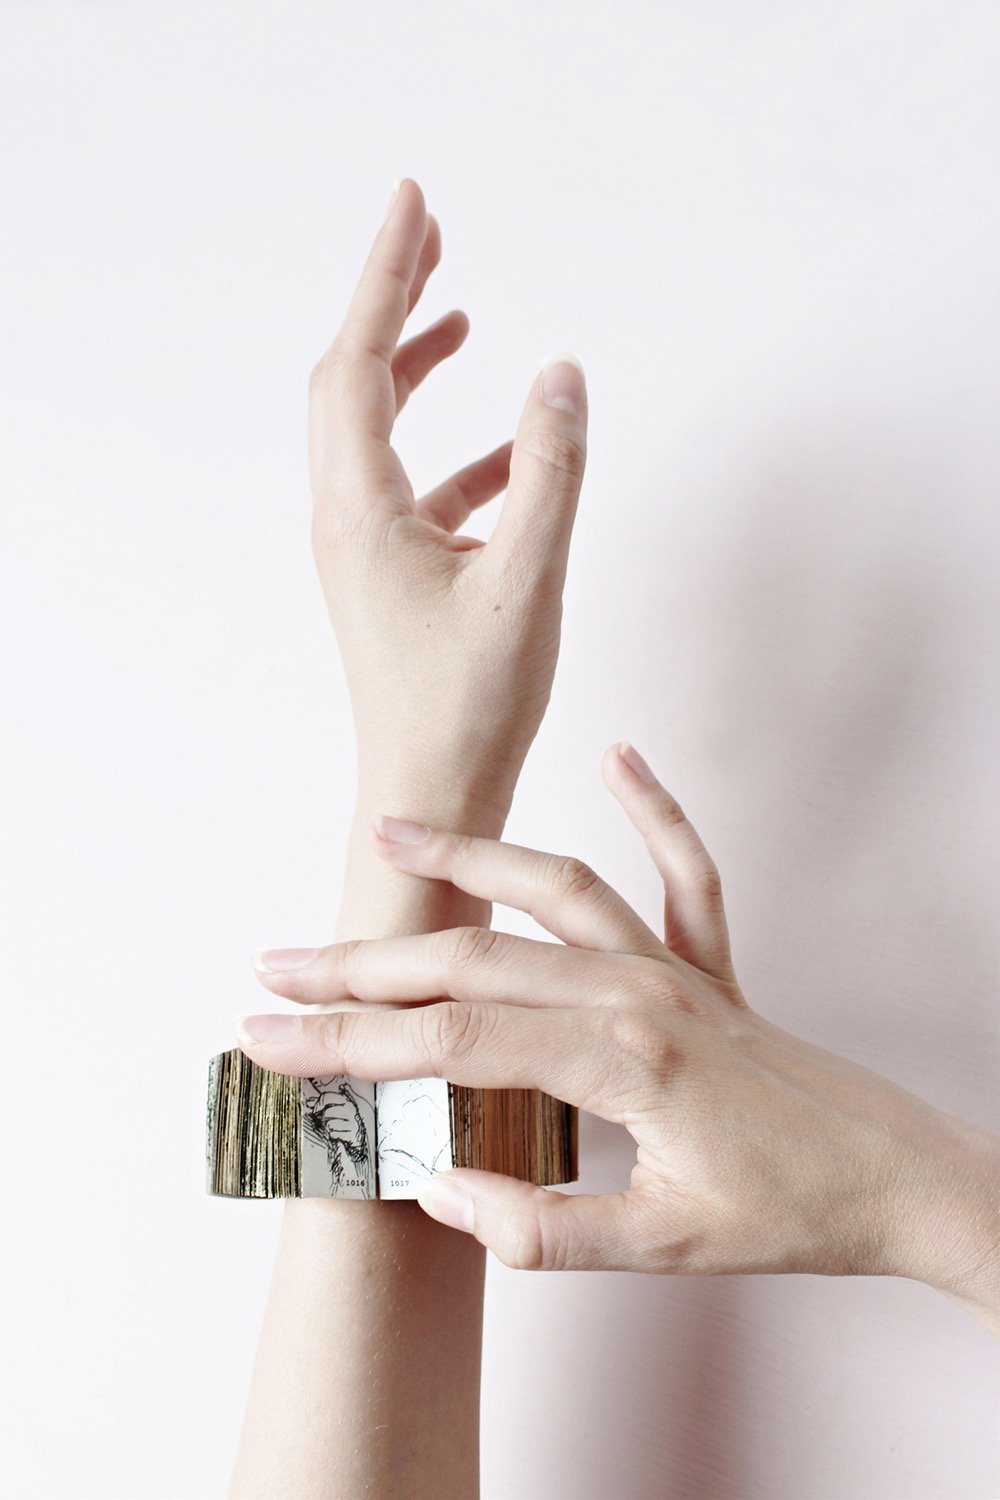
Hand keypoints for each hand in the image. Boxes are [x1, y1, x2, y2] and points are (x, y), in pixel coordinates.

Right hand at [237, 741, 998, 1328]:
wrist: (897, 1179)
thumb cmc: (790, 1215)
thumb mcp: (663, 1249)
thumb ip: (544, 1228)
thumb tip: (437, 1190)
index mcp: (623, 1063)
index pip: (451, 1041)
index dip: (349, 1042)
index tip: (271, 1038)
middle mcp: (641, 993)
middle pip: (476, 959)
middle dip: (366, 964)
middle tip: (279, 964)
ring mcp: (677, 967)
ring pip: (554, 891)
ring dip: (468, 859)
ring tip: (394, 830)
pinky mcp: (710, 963)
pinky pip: (684, 870)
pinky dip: (655, 808)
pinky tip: (621, 755)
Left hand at [308, 177, 588, 831]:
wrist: (433, 795)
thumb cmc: (471, 705)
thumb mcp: (526, 580)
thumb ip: (550, 472)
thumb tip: (561, 374)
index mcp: (361, 510)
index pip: (361, 362)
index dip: (386, 275)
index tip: (413, 202)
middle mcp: (348, 520)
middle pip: (351, 382)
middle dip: (388, 302)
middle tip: (429, 233)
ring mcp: (365, 550)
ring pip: (377, 433)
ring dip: (412, 369)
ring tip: (458, 311)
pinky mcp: (392, 578)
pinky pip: (416, 489)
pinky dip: (453, 451)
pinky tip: (506, 451)